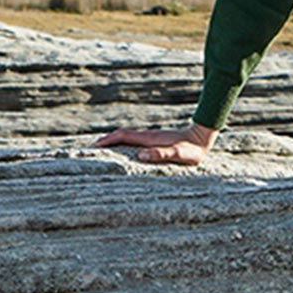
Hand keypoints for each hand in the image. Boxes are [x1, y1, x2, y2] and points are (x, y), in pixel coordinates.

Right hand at [91, 121, 217, 165]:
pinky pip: (133, 143)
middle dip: (104, 142)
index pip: (122, 137)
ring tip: (99, 153)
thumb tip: (140, 155)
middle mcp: (147, 137)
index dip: (107, 141)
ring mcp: (150, 139)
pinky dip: (122, 146)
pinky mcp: (155, 142)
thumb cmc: (192, 150)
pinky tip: (121, 154)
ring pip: (126, 139)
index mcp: (149, 139)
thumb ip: (161, 154)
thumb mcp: (178, 154)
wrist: (202, 138)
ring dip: (112, 143)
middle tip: (89, 150)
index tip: (92, 147)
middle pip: (120, 136)